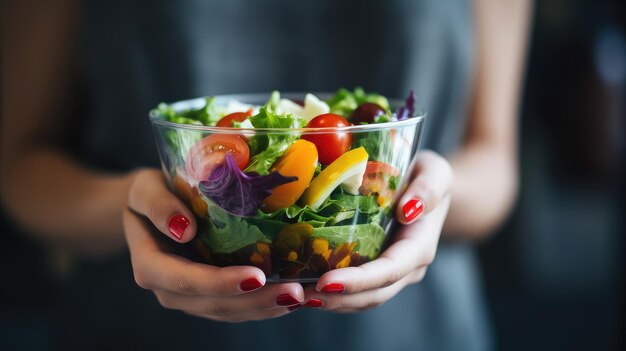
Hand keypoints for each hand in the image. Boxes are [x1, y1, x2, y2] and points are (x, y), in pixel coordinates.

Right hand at [123, 169, 303, 321]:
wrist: (152, 208)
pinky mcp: (210, 296)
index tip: (256, 276)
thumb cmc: (150, 193)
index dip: (220, 282)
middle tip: (294, 290)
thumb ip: (157, 205)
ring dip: (266, 307)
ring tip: (301, 295)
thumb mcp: (144, 189)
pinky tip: (293, 296)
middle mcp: (169, 290)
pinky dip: (266, 305)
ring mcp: (191, 298)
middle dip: (255, 300)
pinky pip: (238, 307)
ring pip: (230, 311)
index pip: (185, 281)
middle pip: (214, 303)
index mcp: (150, 266)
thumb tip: (184, 229)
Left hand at [297, 151, 452, 311]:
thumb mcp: (435, 172)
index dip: (359, 280)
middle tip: (299, 294)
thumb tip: (408, 211)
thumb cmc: (427, 176)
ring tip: (295, 296)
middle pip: (373, 294)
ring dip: (330, 302)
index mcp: (419, 246)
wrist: (427, 189)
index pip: (389, 270)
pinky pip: (353, 292)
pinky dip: (329, 295)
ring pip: (361, 300)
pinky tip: (302, 290)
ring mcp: (390, 274)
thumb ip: (429, 188)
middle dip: (337, 299)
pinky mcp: (372, 271)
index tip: (326, 282)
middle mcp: (406, 268)